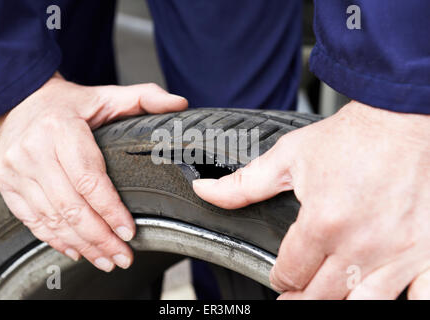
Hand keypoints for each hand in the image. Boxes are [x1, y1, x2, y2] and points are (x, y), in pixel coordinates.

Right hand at [0, 73, 187, 270]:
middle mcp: (32, 150)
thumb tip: (180, 103)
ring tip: (106, 259)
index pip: (89, 180)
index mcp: (60, 128)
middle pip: (71, 206)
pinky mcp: (5, 182)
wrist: (22, 100)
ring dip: (81, 244)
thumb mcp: (108, 95)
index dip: (111, 210)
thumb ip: (145, 98)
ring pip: (52, 218)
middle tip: (122, 256)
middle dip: (100, 238)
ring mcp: (14, 169)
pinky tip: (76, 249)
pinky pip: (31, 219)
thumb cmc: (70, 103)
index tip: (129, 232)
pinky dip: (55, 239)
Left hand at [193, 101, 429, 298]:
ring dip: (337, 303)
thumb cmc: (349, 138)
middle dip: (300, 298)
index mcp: (322, 223)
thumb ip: (243, 184)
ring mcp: (397, 253)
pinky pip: (421, 297)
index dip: (278, 278)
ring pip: (361, 305)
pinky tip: (382, 297)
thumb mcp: (287, 157)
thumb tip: (205, 190)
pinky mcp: (425, 251)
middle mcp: (360, 244)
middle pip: (321, 295)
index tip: (279, 275)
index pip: (290, 272)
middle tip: (294, 295)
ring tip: (324, 298)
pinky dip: (403, 302)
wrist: (399, 120)